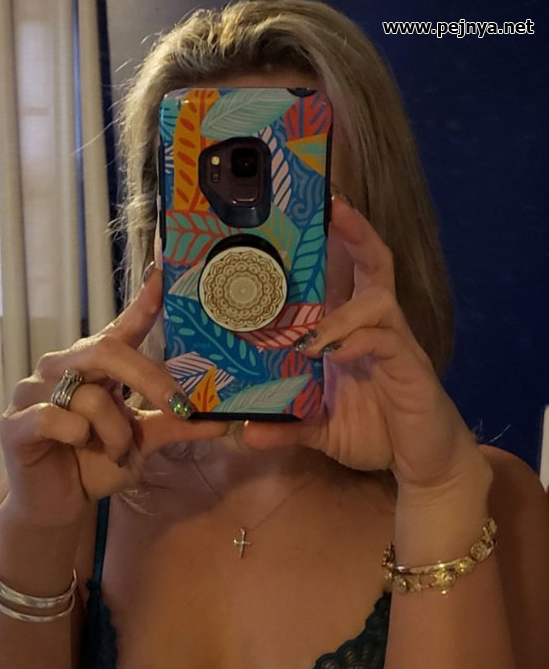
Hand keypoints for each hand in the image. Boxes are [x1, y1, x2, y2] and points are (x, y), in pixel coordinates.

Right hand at [0, 267, 227, 528]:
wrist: (59, 506)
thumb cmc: (95, 464)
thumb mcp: (141, 443)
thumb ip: (175, 426)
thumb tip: (221, 420)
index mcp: (92, 366)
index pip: (120, 329)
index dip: (141, 303)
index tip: (163, 277)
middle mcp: (61, 368)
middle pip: (107, 351)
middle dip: (149, 379)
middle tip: (179, 406)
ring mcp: (33, 392)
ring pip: (89, 396)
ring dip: (114, 431)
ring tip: (115, 453)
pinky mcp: (16, 422)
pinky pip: (55, 418)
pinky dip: (78, 436)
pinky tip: (80, 448)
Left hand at [240, 197, 485, 492]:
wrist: (422, 462)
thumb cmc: (377, 434)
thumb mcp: (322, 430)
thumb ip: (288, 426)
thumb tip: (245, 430)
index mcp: (354, 332)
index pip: (346, 276)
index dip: (332, 243)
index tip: (306, 214)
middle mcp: (376, 328)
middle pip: (375, 264)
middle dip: (356, 233)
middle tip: (332, 206)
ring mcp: (397, 345)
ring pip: (378, 302)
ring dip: (342, 313)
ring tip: (311, 340)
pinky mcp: (412, 369)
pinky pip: (387, 341)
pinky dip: (359, 342)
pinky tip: (336, 355)